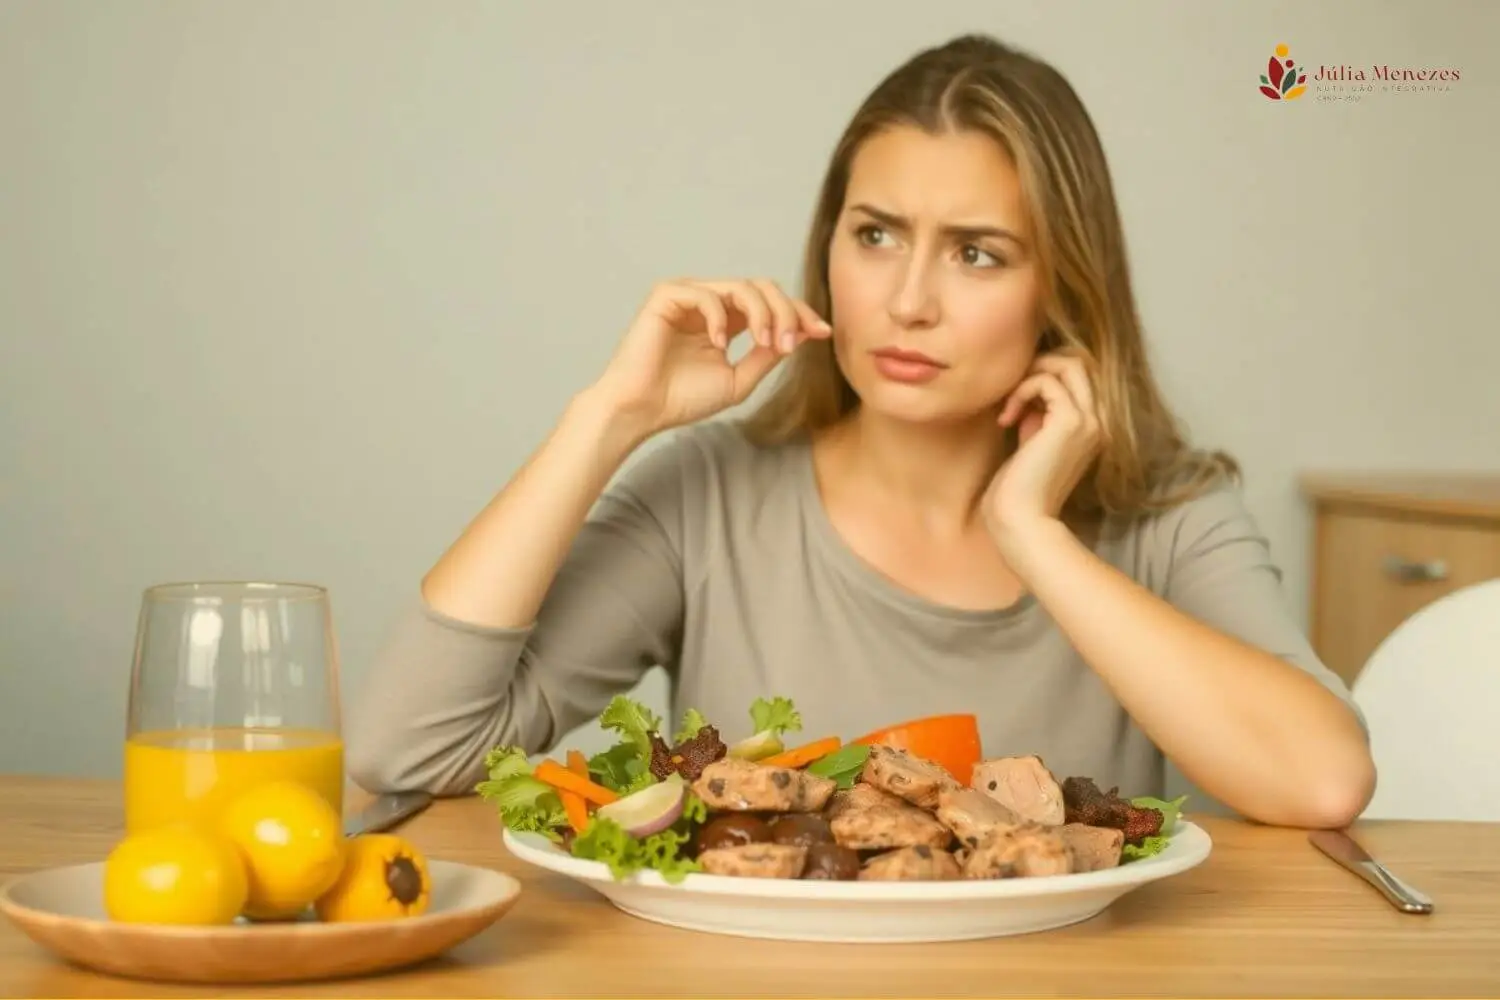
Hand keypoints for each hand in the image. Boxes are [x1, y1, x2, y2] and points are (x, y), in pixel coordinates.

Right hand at [593, 278, 830, 436]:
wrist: (641, 411)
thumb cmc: (681, 399)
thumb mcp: (738, 380)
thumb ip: (766, 356)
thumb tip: (799, 336)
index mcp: (726, 320)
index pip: (771, 304)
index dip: (800, 313)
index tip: (823, 332)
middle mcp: (710, 302)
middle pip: (763, 288)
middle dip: (786, 312)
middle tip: (791, 343)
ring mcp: (689, 296)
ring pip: (742, 286)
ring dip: (763, 314)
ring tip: (765, 344)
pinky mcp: (667, 295)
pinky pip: (708, 293)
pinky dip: (720, 318)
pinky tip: (720, 345)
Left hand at [982, 351, 1102, 549]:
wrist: (1020, 518)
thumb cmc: (1018, 486)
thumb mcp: (1032, 441)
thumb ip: (1038, 415)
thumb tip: (1031, 391)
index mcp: (1092, 427)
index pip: (1079, 376)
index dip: (1045, 374)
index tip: (1016, 400)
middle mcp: (1099, 421)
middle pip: (1079, 362)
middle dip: (1040, 365)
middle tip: (1012, 392)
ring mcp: (1090, 420)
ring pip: (1069, 364)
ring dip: (1029, 376)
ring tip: (1008, 406)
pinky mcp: (1071, 421)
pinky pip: (1046, 381)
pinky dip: (1020, 391)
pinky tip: (1006, 419)